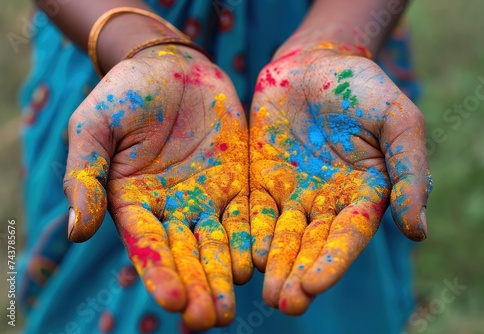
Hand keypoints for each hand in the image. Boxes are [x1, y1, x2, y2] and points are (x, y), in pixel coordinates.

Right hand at [63, 45, 251, 329]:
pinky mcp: (237, 182)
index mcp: (133, 202)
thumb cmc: (125, 93)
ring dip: (224, 275)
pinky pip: (247, 215)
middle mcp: (171, 209)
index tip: (171, 301)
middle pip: (185, 254)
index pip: (146, 244)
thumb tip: (78, 231)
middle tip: (210, 319)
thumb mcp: (94, 128)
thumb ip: (86, 177)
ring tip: (234, 305)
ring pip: (218, 244)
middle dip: (197, 286)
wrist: (170, 65)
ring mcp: (206, 198)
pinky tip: (260, 262)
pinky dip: (252, 239)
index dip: (158, 272)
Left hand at [249, 47, 431, 314]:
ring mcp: (292, 192)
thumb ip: (410, 172)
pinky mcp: (262, 179)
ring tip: (264, 291)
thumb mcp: (398, 122)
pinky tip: (240, 254)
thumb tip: (418, 231)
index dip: (332, 261)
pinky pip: (253, 210)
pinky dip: (247, 233)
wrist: (316, 63)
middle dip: (299, 273)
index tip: (314, 286)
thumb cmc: (363, 88)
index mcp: (363, 194)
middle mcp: (327, 202)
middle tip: (284, 303)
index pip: (347, 236)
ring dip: (273, 264)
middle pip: (311, 244)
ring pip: (281, 235)